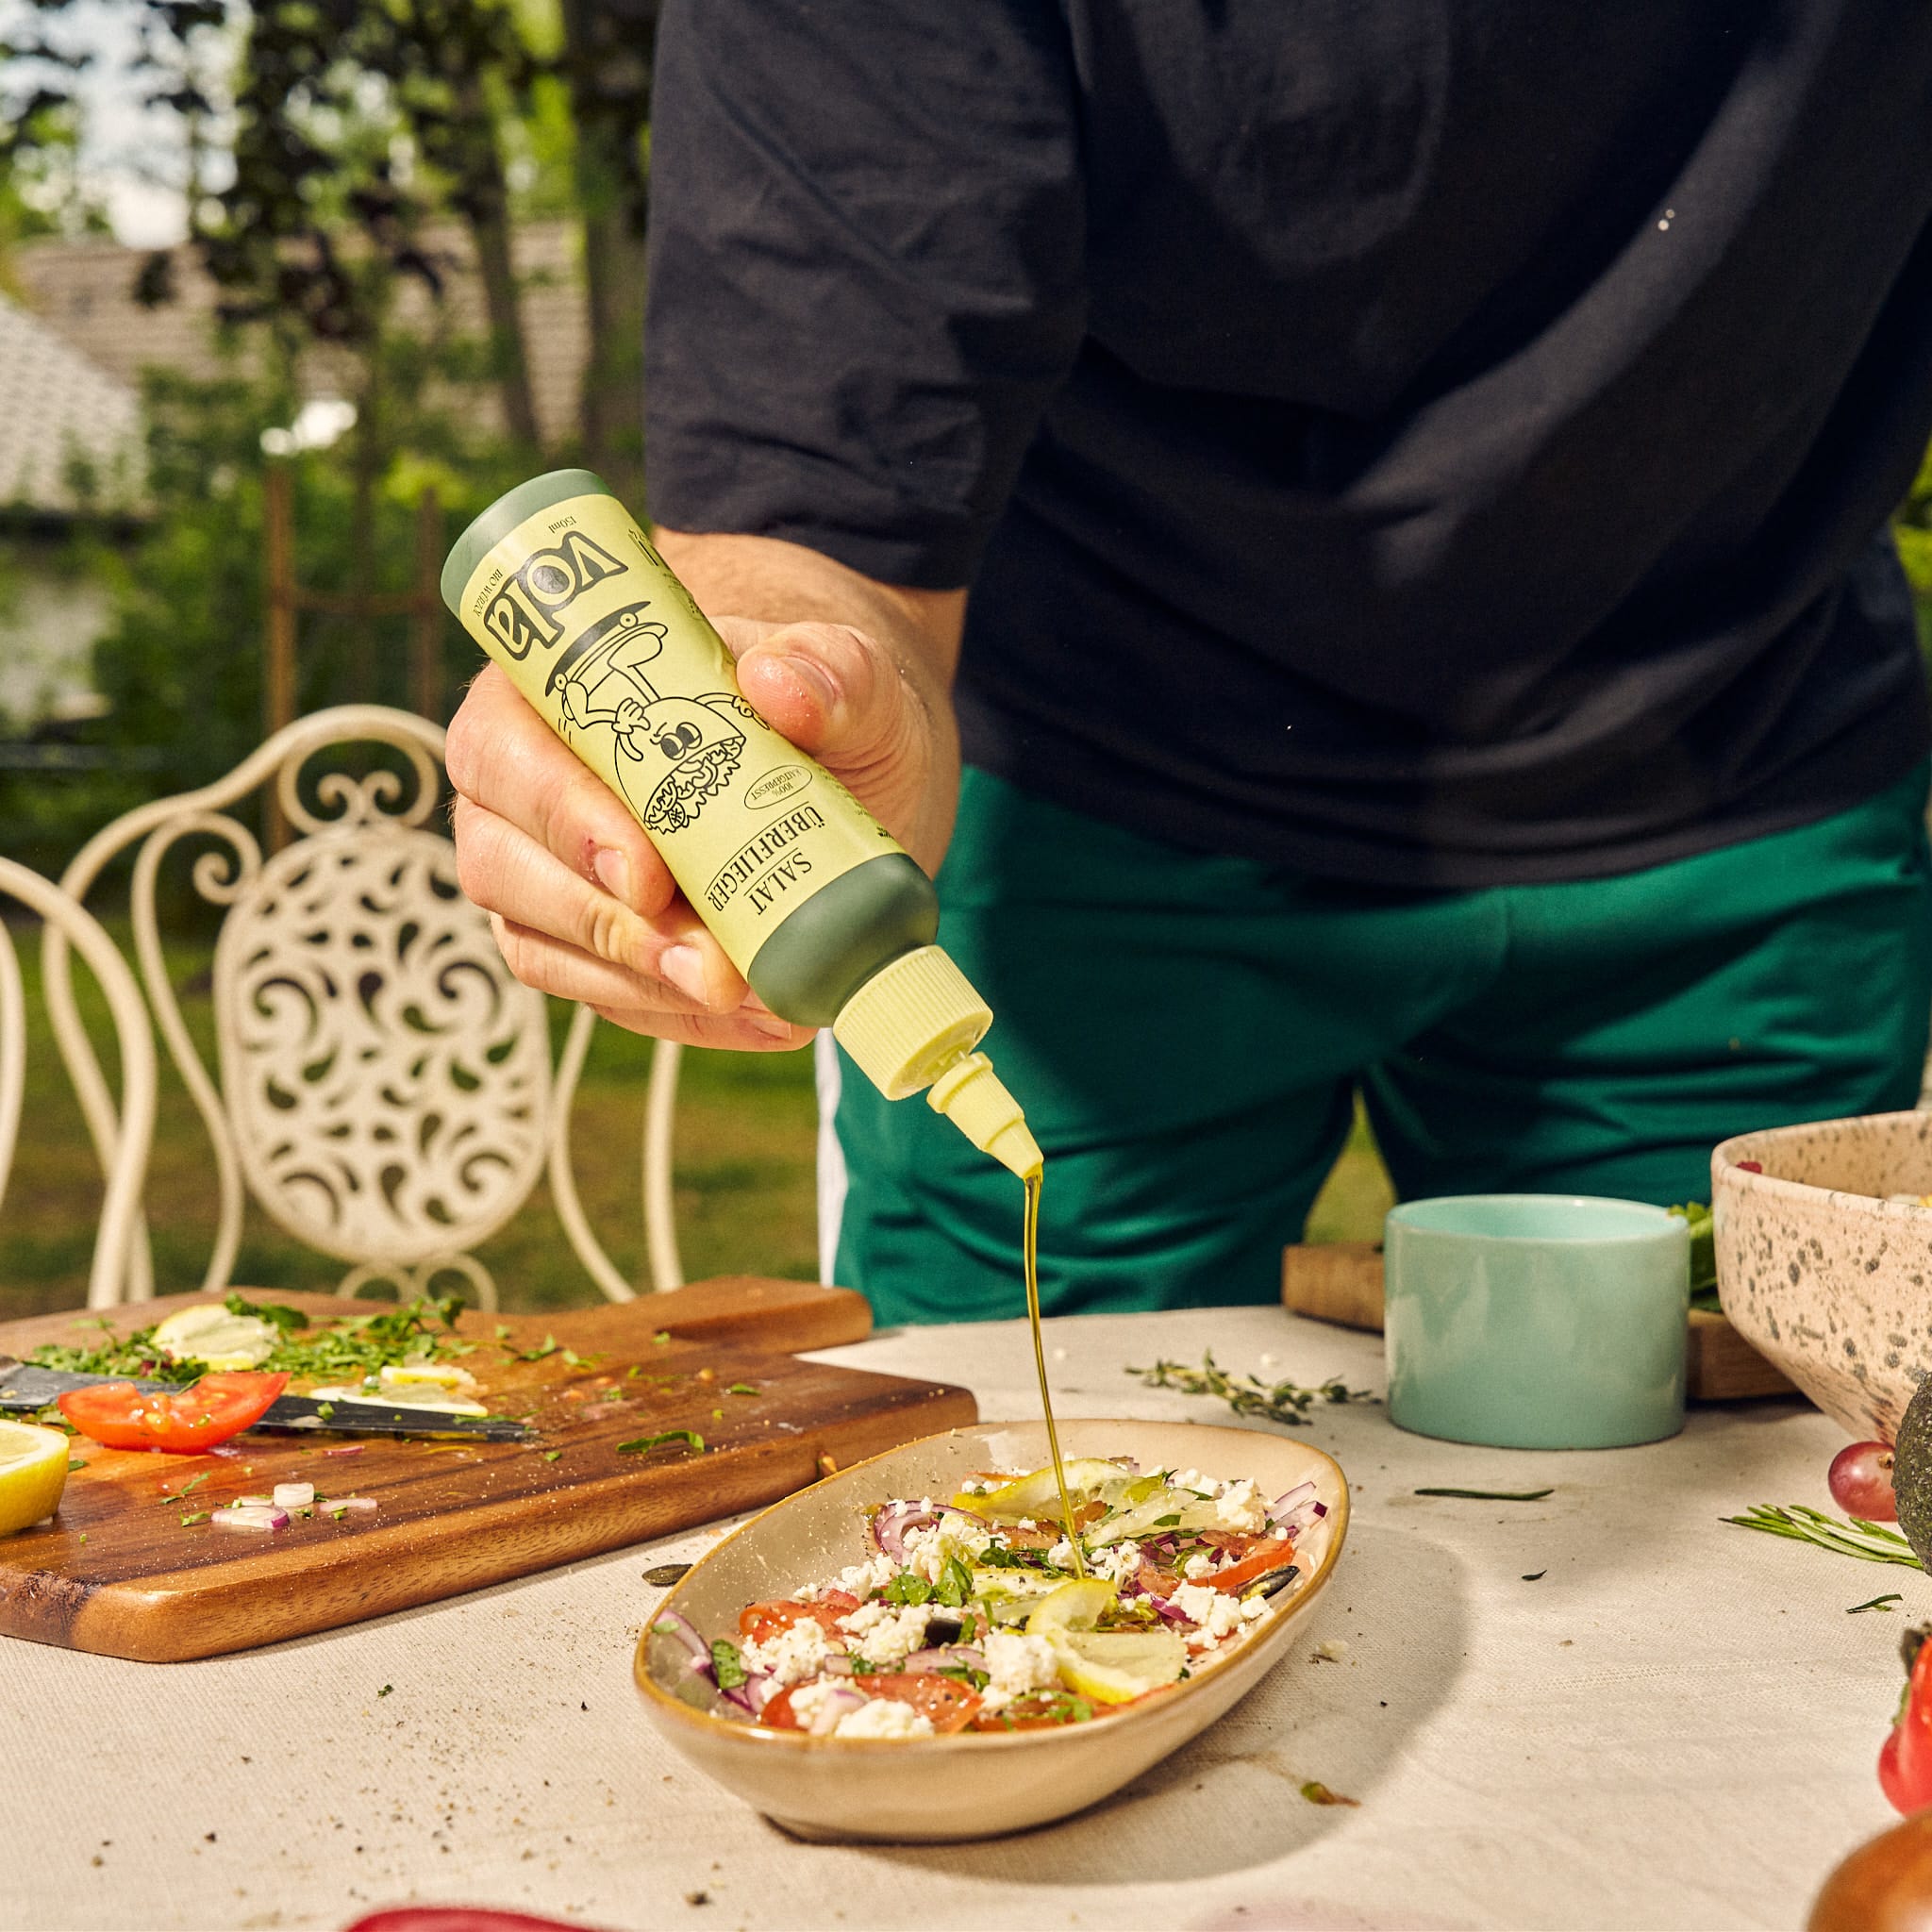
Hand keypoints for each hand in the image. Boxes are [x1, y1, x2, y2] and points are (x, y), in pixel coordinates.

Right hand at [446, 613, 957, 1051]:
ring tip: (751, 997)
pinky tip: (764, 1017)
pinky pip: (609, 999)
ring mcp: (545, 878)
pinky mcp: (592, 951)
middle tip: (712, 967)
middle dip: (607, 927)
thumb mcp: (850, 674)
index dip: (565, 817)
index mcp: (549, 692)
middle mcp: (521, 790)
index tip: (649, 874)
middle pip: (504, 867)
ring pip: (545, 949)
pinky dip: (684, 1017)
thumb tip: (782, 685)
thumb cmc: (822, 706)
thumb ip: (828, 666)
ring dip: (645, 984)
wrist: (851, 769)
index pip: (508, 751)